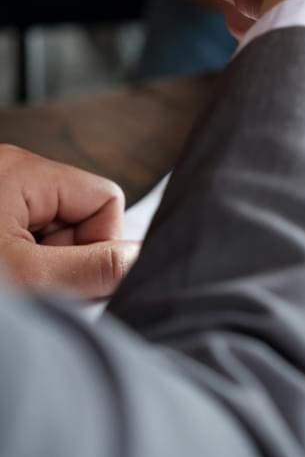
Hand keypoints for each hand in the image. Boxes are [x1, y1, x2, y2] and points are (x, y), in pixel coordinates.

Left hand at [0, 146, 139, 297]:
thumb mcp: (23, 277)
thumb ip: (90, 267)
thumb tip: (139, 258)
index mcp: (23, 170)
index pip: (106, 200)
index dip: (99, 244)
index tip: (69, 277)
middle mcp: (11, 174)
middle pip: (82, 217)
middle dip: (66, 259)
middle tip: (31, 286)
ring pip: (55, 235)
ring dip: (42, 268)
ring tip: (12, 286)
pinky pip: (28, 241)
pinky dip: (23, 269)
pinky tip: (5, 283)